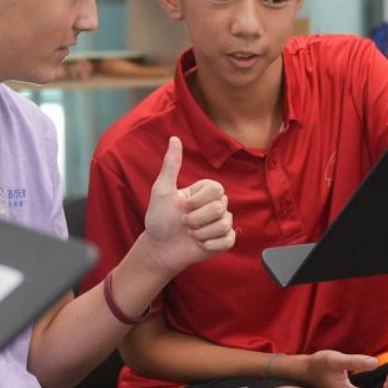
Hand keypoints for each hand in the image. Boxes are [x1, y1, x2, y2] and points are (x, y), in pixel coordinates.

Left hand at [143, 137, 236, 274]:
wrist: (159, 248)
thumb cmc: (158, 219)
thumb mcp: (162, 190)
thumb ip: (171, 165)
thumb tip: (174, 138)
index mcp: (204, 192)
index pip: (217, 189)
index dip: (199, 201)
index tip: (183, 206)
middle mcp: (215, 205)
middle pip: (220, 207)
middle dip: (197, 219)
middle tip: (184, 223)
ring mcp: (221, 223)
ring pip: (224, 225)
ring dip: (201, 233)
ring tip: (190, 234)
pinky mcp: (223, 241)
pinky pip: (228, 240)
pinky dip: (210, 245)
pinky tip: (199, 244)